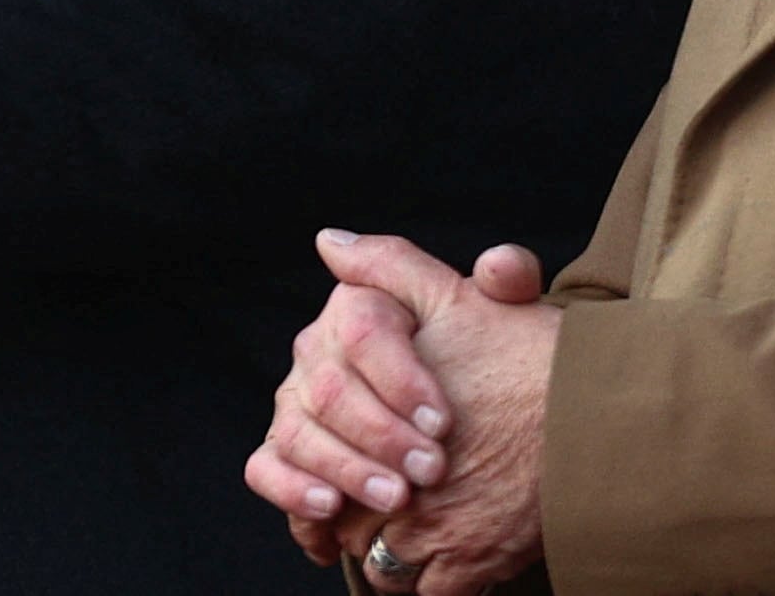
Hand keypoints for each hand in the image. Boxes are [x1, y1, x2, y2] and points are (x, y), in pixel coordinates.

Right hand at [246, 235, 545, 579]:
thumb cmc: (477, 362)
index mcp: (361, 304)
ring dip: (346, 468)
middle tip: (429, 470)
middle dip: (380, 433)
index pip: (362, 327)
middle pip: (331, 386)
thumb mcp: (499, 318)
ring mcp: (296, 401)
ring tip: (395, 499)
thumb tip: (498, 264)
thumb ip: (510, 282)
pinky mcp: (282, 450)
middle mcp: (317, 348)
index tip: (443, 422)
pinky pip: (265, 467)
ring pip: (298, 430)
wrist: (457, 426)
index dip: (400, 377)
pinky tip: (329, 511)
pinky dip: (291, 489)